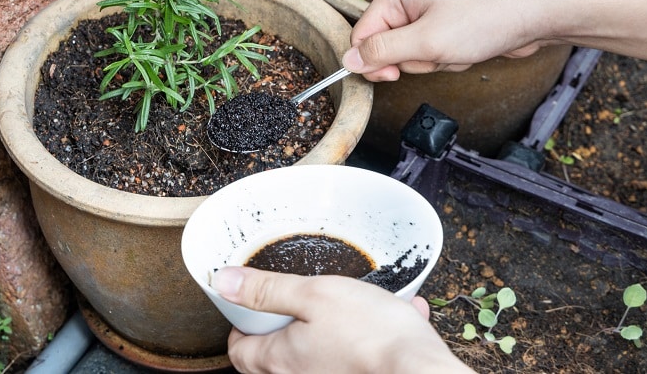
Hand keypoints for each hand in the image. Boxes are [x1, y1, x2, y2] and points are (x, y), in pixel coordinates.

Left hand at [212, 266, 472, 372]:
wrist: (422, 371)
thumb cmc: (370, 334)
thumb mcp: (314, 294)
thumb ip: (267, 290)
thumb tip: (224, 282)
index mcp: (279, 359)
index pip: (239, 350)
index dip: (242, 325)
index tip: (254, 305)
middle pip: (274, 356)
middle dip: (287, 325)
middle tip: (301, 300)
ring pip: (321, 353)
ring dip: (337, 327)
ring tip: (360, 302)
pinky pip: (357, 356)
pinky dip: (371, 336)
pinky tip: (397, 314)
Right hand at [341, 0, 550, 81]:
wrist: (536, 14)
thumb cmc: (487, 19)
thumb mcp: (426, 42)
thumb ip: (383, 52)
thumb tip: (348, 59)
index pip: (364, 33)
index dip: (374, 60)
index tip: (393, 76)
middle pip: (388, 44)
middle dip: (414, 59)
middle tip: (439, 52)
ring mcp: (431, 6)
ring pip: (412, 50)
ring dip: (434, 59)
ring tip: (458, 47)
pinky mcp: (448, 19)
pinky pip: (432, 48)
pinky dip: (447, 56)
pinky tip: (467, 47)